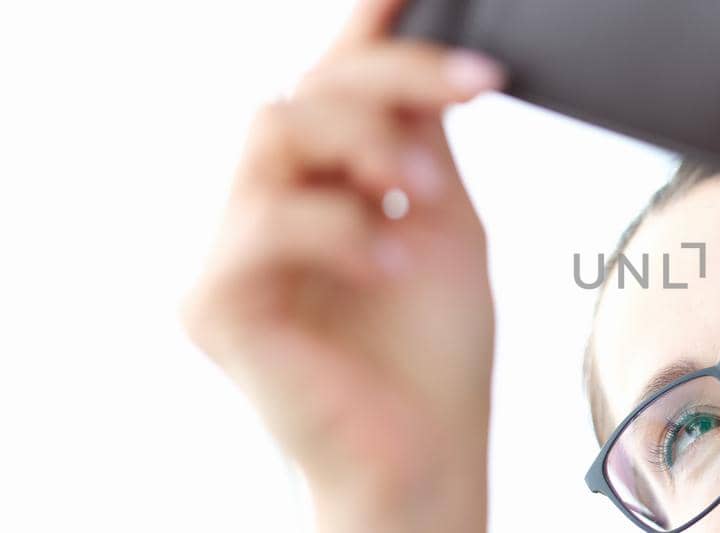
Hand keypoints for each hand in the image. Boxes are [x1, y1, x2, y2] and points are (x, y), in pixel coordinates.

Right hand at [181, 0, 502, 529]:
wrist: (425, 459)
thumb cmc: (431, 362)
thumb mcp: (445, 228)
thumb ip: (422, 153)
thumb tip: (423, 75)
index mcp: (316, 191)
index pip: (328, 88)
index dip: (366, 29)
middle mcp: (261, 211)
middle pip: (303, 90)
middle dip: (394, 77)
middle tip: (475, 88)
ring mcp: (229, 255)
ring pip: (273, 130)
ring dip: (367, 143)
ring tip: (423, 193)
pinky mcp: (212, 302)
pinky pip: (266, 219)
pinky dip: (344, 227)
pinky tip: (393, 258)